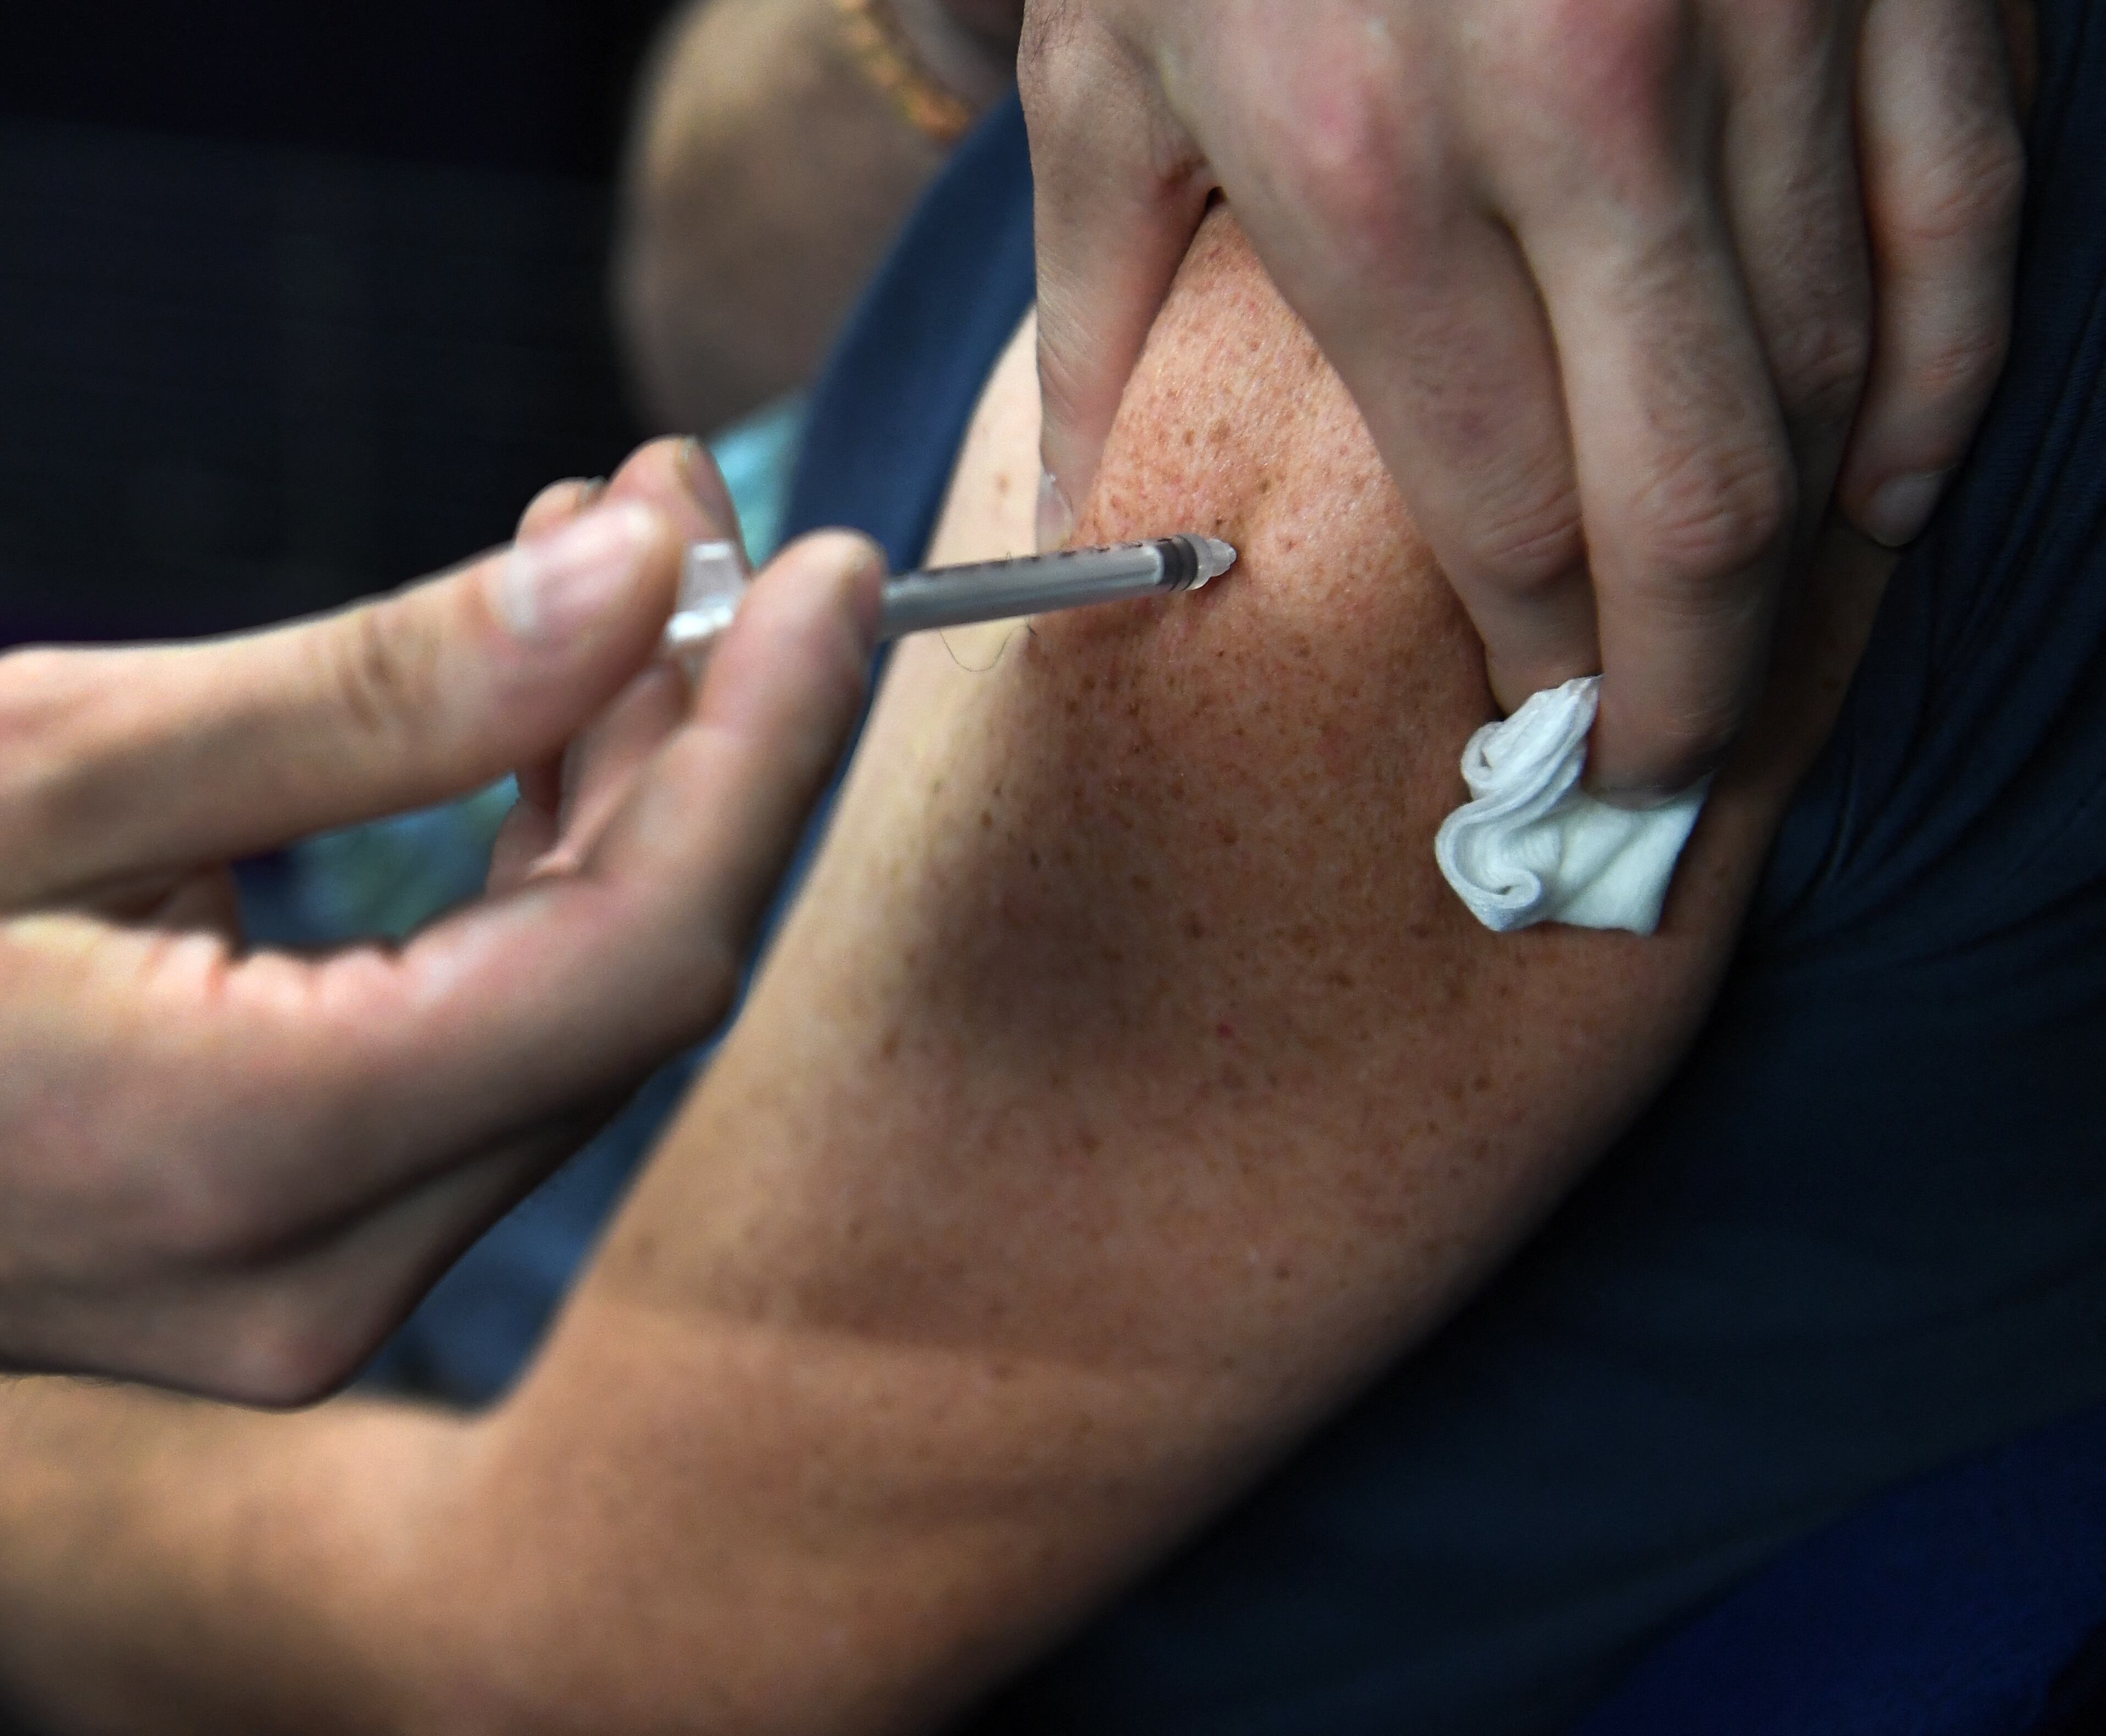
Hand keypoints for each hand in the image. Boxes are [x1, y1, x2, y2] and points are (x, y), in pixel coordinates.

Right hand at [0, 438, 882, 1402]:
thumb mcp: (39, 759)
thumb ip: (368, 692)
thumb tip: (630, 584)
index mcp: (252, 1158)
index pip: (638, 957)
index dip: (764, 749)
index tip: (830, 568)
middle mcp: (321, 1278)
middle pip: (631, 991)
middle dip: (698, 737)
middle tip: (687, 515)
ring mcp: (314, 1298)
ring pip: (572, 1022)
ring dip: (618, 791)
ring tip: (605, 570)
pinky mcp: (295, 1265)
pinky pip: (485, 1057)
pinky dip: (527, 882)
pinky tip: (525, 722)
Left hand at [1024, 0, 2024, 793]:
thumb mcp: (1107, 59)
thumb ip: (1103, 304)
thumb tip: (1092, 517)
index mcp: (1371, 167)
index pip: (1498, 507)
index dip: (1536, 662)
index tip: (1532, 750)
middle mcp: (1582, 110)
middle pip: (1692, 496)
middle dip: (1686, 680)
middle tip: (1656, 780)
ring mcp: (1758, 20)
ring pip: (1838, 367)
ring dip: (1807, 550)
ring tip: (1754, 661)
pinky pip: (1958, 200)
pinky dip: (1944, 364)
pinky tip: (1890, 483)